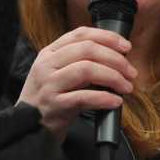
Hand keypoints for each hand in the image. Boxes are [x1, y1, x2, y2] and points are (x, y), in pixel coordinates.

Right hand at [17, 27, 137, 141]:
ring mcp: (49, 84)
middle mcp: (47, 64)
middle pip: (87, 50)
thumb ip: (80, 60)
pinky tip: (115, 101)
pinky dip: (104, 98)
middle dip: (116, 59)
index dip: (107, 37)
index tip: (126, 47)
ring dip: (113, 77)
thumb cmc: (50, 97)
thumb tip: (116, 56)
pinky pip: (83, 97)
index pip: (81, 34)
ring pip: (86, 70)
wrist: (29, 125)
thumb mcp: (58, 72)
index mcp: (50, 52)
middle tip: (131, 72)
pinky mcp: (54, 105)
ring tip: (126, 86)